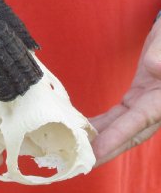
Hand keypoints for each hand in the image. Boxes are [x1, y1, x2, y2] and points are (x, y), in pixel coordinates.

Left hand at [90, 18, 160, 165]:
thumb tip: (154, 68)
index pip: (139, 121)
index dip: (118, 137)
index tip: (97, 150)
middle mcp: (155, 107)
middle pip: (129, 134)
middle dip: (106, 150)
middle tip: (82, 163)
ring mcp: (145, 103)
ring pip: (121, 127)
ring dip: (101, 140)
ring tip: (79, 149)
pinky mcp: (137, 98)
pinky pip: (118, 115)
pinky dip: (102, 124)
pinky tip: (86, 128)